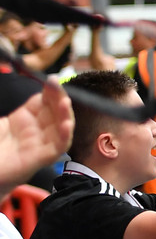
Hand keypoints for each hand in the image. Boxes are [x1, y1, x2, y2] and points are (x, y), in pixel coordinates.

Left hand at [0, 78, 73, 197]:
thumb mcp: (4, 122)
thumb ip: (23, 108)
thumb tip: (40, 91)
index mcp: (28, 119)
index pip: (46, 101)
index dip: (51, 91)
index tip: (52, 80)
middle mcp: (40, 130)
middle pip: (57, 112)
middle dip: (60, 98)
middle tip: (58, 87)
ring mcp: (43, 144)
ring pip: (63, 127)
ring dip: (67, 115)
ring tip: (65, 103)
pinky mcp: (43, 158)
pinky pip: (60, 147)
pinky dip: (66, 136)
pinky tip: (67, 125)